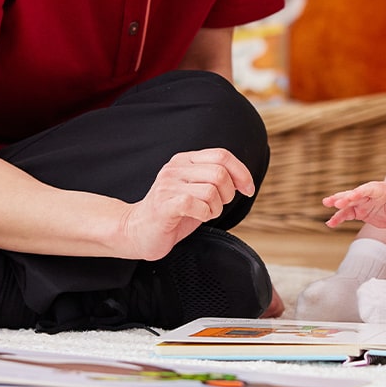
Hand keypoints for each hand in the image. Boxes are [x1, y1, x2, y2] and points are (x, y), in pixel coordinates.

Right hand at [120, 148, 254, 260]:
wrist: (137, 231)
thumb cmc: (171, 213)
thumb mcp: (196, 191)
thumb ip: (215, 180)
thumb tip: (244, 180)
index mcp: (185, 160)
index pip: (222, 155)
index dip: (242, 172)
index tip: (248, 189)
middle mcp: (175, 168)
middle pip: (220, 173)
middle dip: (229, 194)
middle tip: (218, 206)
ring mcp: (168, 185)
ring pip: (211, 190)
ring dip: (216, 208)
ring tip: (205, 213)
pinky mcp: (164, 204)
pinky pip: (195, 204)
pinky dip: (204, 214)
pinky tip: (197, 217)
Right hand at [321, 181, 385, 228]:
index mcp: (379, 189)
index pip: (367, 190)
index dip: (359, 193)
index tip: (350, 196)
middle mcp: (368, 194)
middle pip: (354, 194)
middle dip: (344, 198)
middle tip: (333, 202)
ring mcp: (362, 203)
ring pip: (347, 203)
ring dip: (337, 204)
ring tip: (325, 204)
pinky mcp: (360, 211)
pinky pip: (347, 214)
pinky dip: (339, 218)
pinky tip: (330, 223)